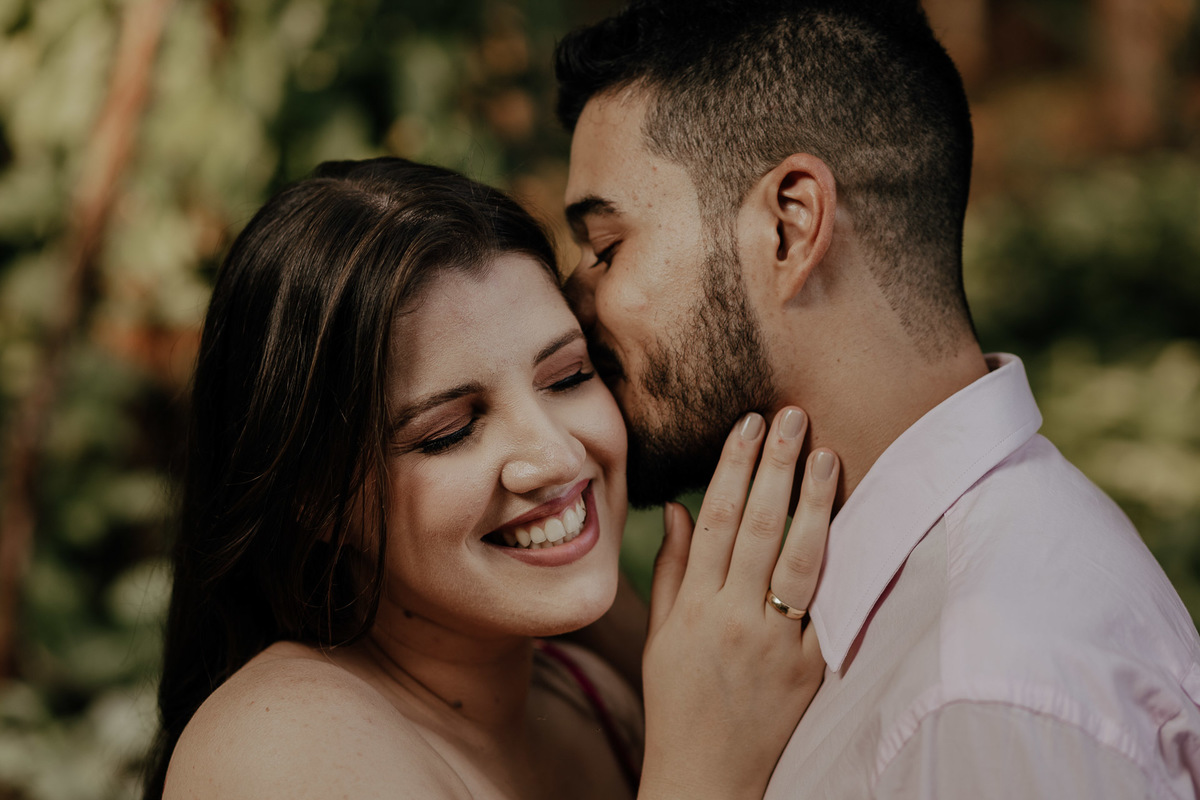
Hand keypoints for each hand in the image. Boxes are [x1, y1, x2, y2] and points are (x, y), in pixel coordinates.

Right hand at [638, 407, 837, 799]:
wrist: (706, 778)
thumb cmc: (677, 701)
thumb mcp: (661, 635)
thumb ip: (673, 570)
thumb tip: (681, 508)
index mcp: (694, 606)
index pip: (715, 519)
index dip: (733, 466)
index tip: (749, 424)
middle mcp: (733, 618)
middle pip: (757, 526)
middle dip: (776, 466)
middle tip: (793, 416)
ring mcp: (775, 644)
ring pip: (798, 559)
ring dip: (814, 503)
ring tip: (827, 455)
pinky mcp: (810, 670)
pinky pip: (829, 609)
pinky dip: (841, 565)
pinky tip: (854, 523)